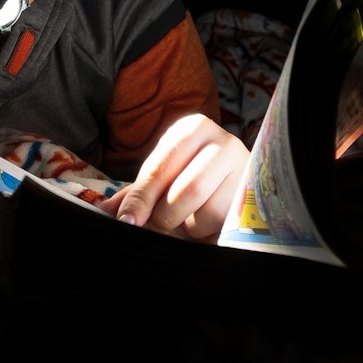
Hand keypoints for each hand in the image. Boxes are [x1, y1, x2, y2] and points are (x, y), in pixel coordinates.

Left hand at [100, 114, 249, 243]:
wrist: (234, 179)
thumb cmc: (188, 175)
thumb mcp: (162, 178)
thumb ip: (136, 194)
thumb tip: (104, 212)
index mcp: (193, 128)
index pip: (161, 167)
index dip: (142, 197)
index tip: (128, 221)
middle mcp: (223, 141)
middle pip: (187, 190)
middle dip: (166, 216)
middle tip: (160, 224)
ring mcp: (245, 168)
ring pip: (208, 212)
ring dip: (190, 226)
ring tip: (188, 219)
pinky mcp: (258, 197)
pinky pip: (226, 227)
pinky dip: (209, 234)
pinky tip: (206, 225)